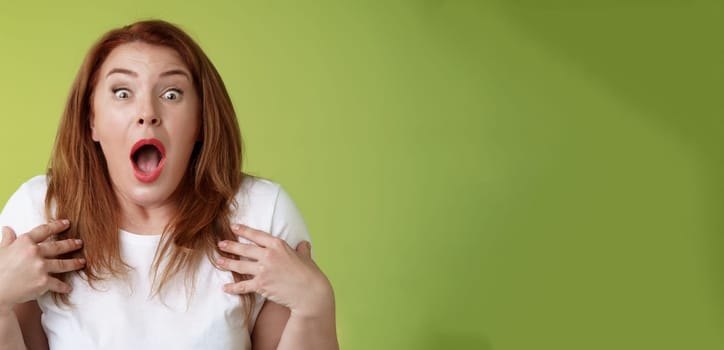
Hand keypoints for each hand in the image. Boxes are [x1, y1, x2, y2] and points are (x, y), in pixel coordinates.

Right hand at [0, 220, 84, 312]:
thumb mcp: (0, 251)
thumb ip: (7, 240)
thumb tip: (8, 229)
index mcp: (24, 242)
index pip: (44, 230)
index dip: (57, 225)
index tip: (67, 223)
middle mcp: (35, 252)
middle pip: (58, 246)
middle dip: (71, 244)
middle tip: (80, 243)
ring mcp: (41, 267)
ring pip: (63, 264)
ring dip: (74, 263)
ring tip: (82, 262)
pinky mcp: (43, 281)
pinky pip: (57, 283)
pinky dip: (63, 287)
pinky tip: (68, 287)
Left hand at [217, 224, 333, 317]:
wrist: (310, 293)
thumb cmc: (310, 274)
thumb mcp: (306, 257)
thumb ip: (302, 249)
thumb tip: (304, 244)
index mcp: (279, 245)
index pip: (257, 235)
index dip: (244, 230)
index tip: (234, 227)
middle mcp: (269, 255)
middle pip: (245, 248)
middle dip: (231, 246)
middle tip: (220, 244)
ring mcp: (263, 270)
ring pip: (240, 265)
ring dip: (227, 263)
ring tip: (218, 261)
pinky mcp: (261, 285)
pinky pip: (243, 286)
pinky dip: (233, 287)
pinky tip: (225, 287)